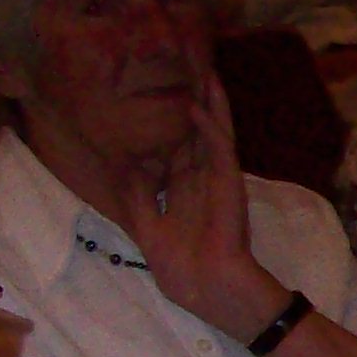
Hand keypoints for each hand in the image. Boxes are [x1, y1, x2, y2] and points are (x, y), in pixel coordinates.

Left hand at [100, 75, 291, 341]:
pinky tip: (198, 104)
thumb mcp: (146, 229)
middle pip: (196, 133)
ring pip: (213, 132)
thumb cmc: (181, 270)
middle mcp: (202, 180)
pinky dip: (209, 127)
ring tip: (204, 69)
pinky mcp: (229, 184)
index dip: (167, 125)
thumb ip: (137, 196)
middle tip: (190, 66)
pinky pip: (219, 149)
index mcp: (183, 192)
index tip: (154, 97)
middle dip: (194, 102)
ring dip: (209, 101)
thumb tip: (126, 165)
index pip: (175, 151)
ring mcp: (217, 179)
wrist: (209, 291)